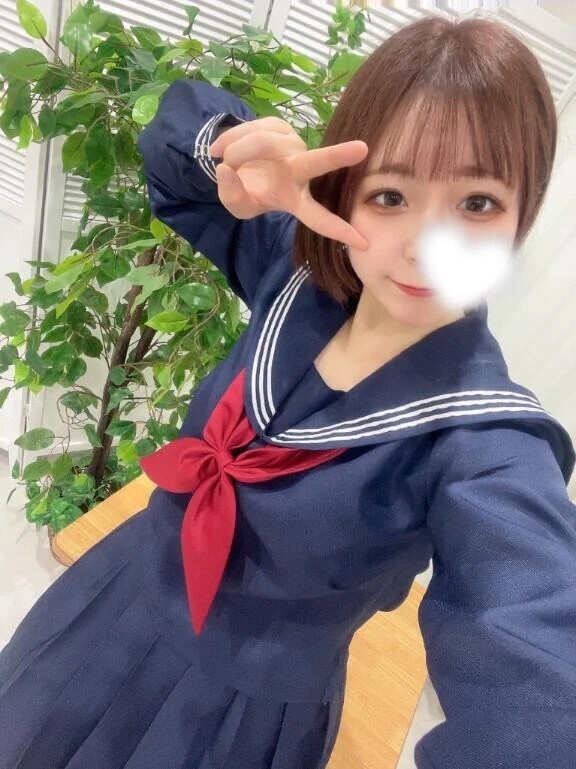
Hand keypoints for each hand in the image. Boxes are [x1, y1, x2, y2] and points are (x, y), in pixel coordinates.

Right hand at [208, 117, 369, 250]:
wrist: (234, 165)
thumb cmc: (245, 192)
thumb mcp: (236, 205)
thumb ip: (232, 195)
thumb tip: (227, 171)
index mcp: (295, 199)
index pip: (319, 218)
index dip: (339, 230)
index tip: (364, 244)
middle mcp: (299, 171)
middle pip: (315, 163)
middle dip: (337, 156)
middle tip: (362, 149)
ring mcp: (291, 145)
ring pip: (261, 143)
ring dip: (235, 153)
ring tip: (223, 161)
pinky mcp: (279, 125)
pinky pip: (250, 128)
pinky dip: (229, 140)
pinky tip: (220, 150)